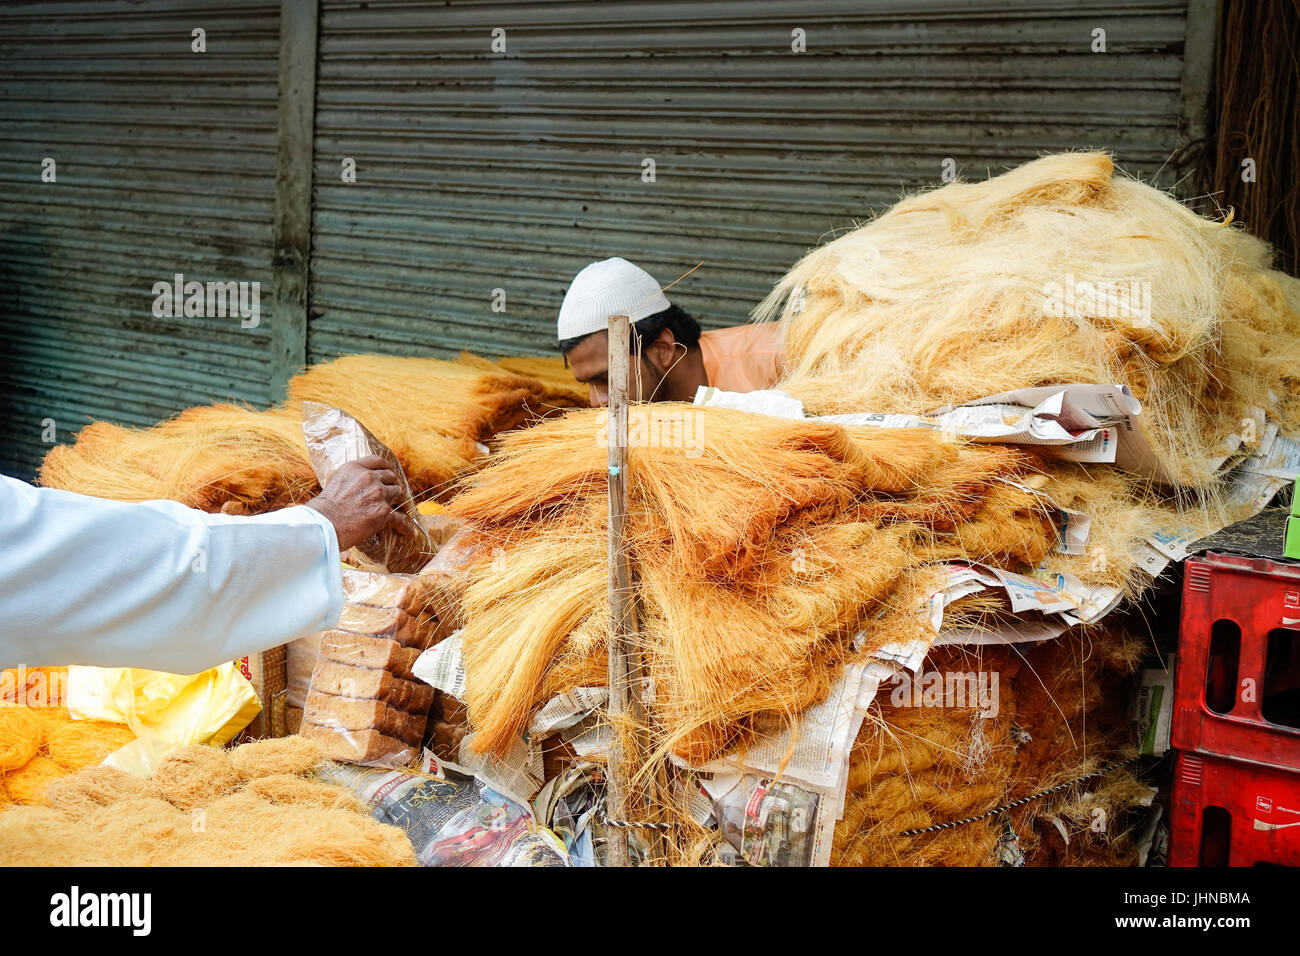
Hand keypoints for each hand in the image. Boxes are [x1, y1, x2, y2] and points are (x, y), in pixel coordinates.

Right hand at [304, 456, 419, 552]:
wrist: (323, 524)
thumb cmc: (323, 509)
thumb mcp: (334, 483)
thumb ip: (349, 480)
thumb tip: (354, 486)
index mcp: (355, 468)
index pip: (377, 461)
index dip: (385, 467)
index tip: (388, 472)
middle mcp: (369, 478)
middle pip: (390, 477)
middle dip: (392, 485)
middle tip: (393, 493)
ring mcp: (378, 494)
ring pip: (398, 493)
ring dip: (399, 501)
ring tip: (401, 509)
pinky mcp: (383, 512)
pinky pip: (401, 519)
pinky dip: (406, 527)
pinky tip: (410, 533)